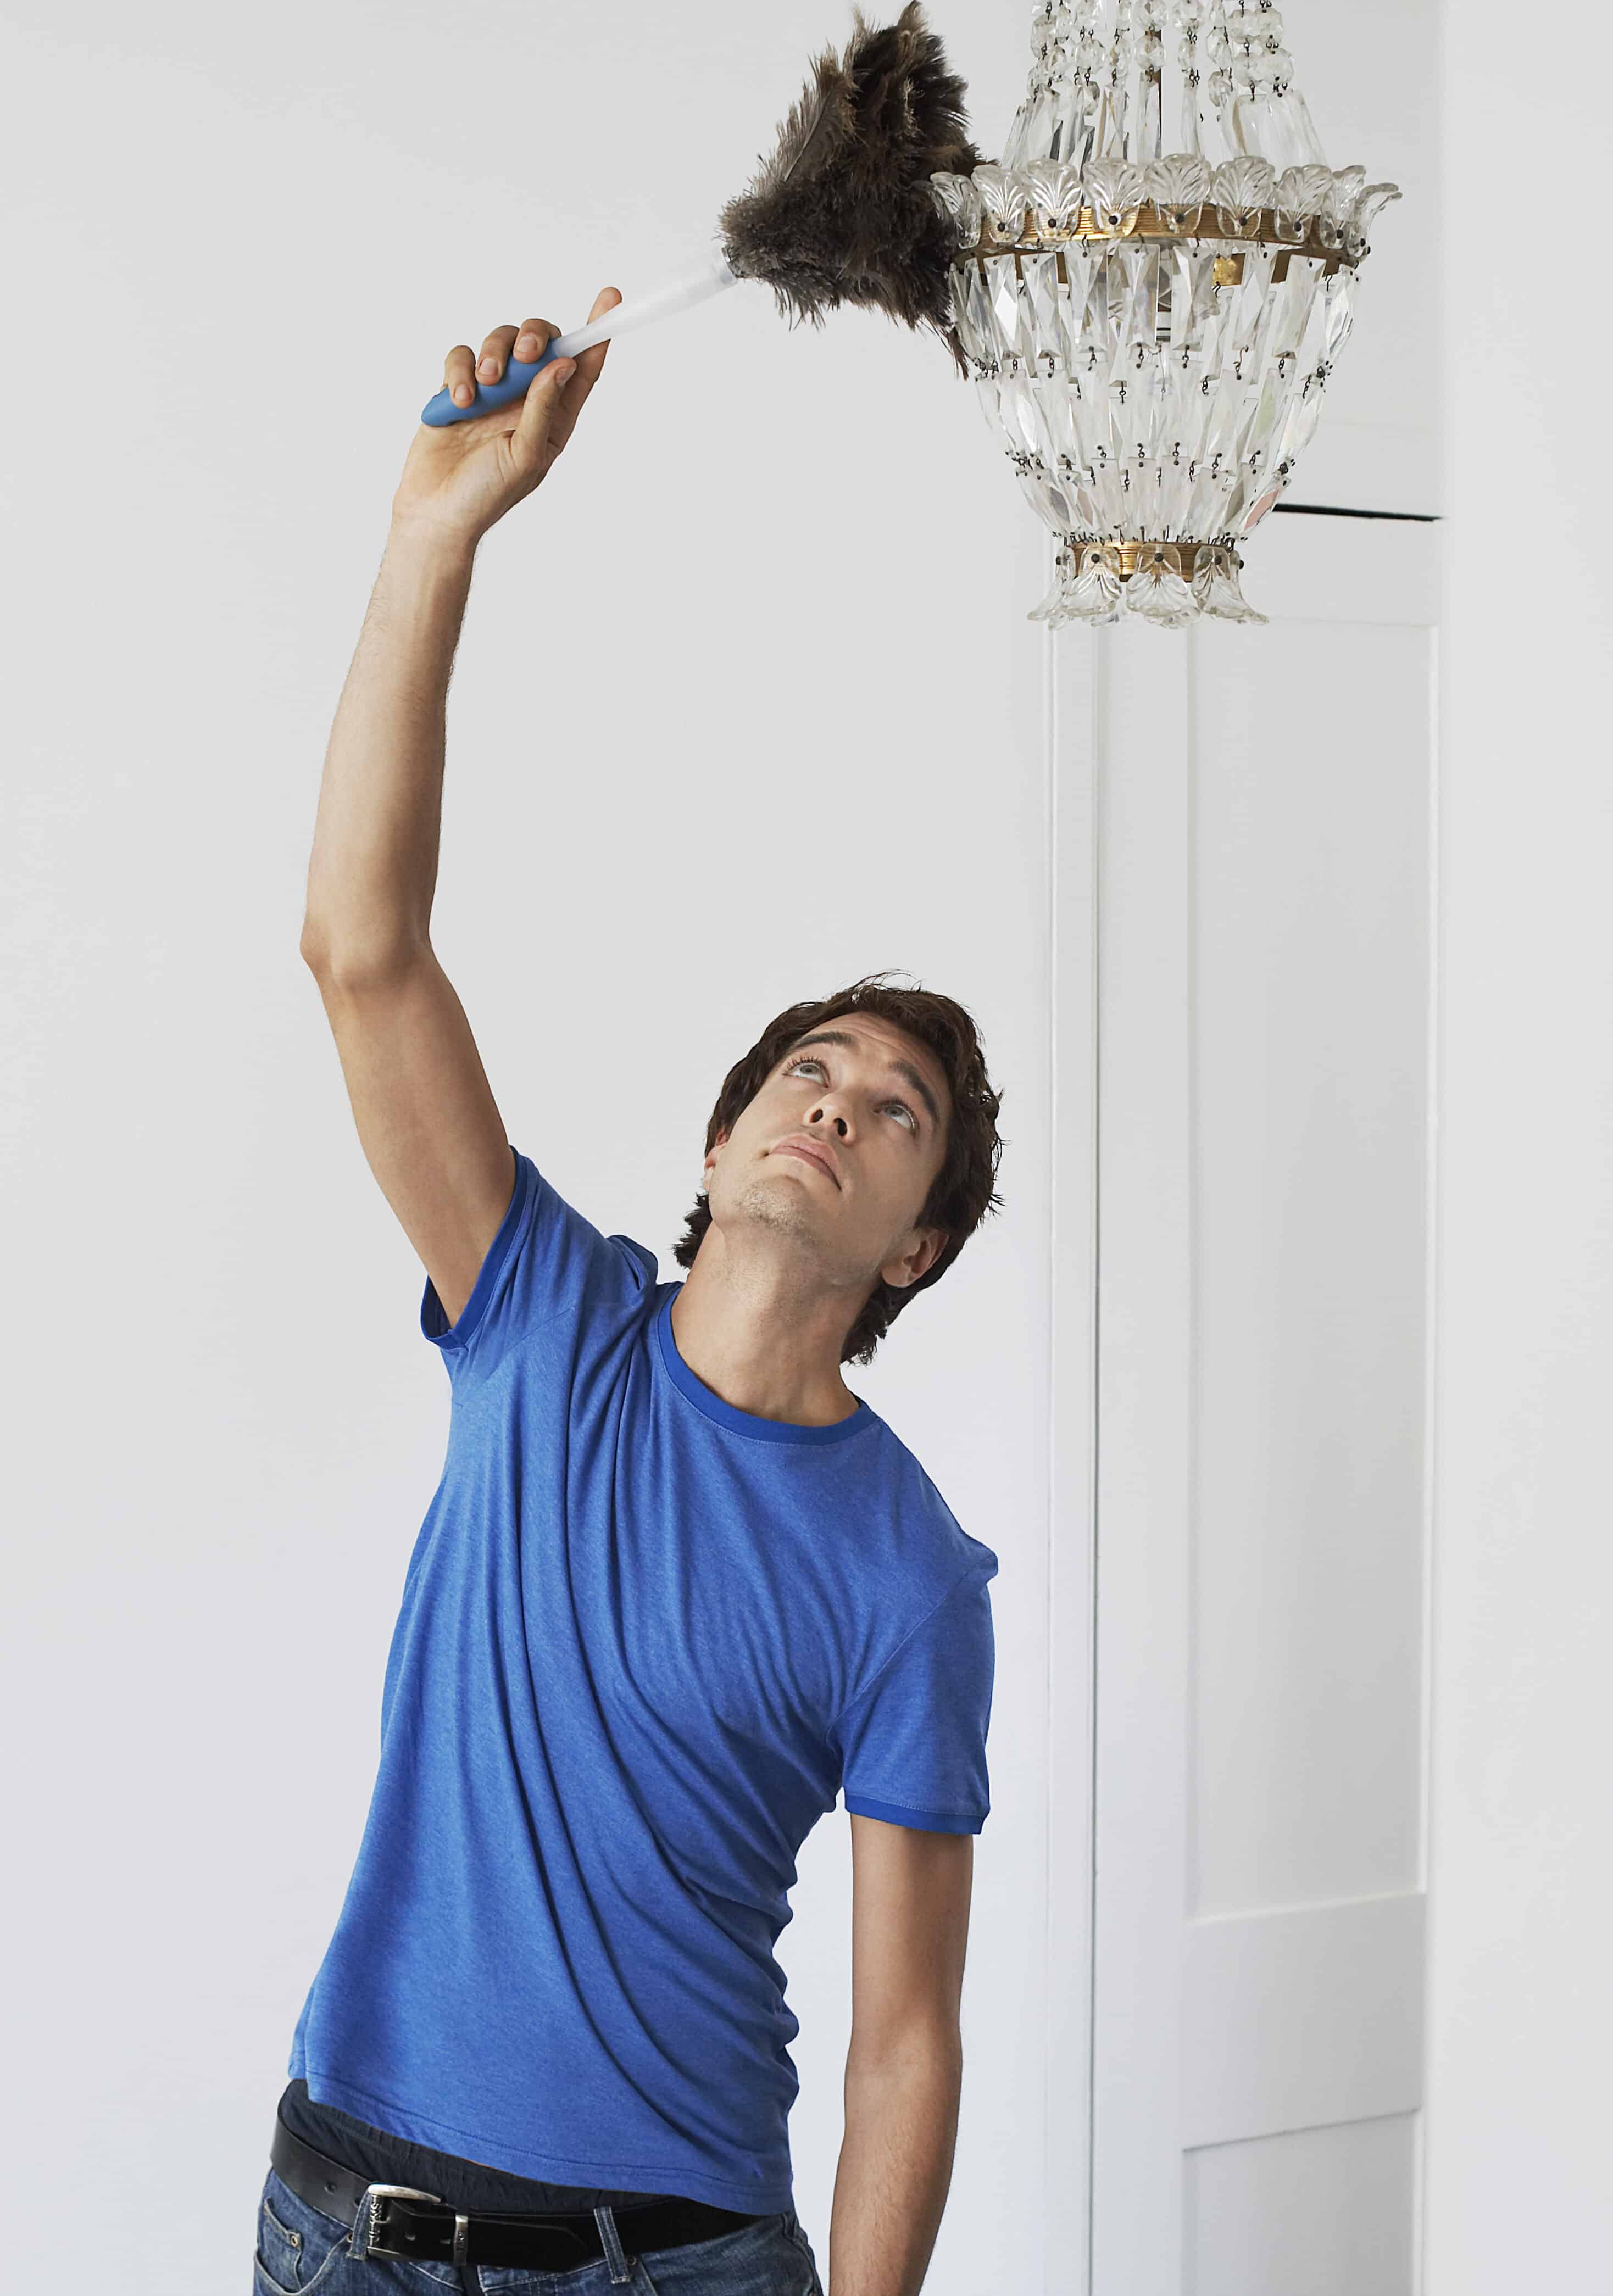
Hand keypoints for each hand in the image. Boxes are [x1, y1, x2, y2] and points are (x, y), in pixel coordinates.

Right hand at [390, 286, 621, 549]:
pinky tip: (458, 403)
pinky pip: (462, 357)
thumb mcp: (526, 456)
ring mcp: (492, 391)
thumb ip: (544, 409)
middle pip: (540, 342)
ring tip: (483, 389)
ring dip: (493, 356)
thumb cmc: (487, 494)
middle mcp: (526, 398)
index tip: (611, 298)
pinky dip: (459, 372)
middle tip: (524, 353)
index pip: (582, 367)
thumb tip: (564, 365)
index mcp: (554, 416)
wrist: (436, 511)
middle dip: (533, 336)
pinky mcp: (458, 389)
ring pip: (499, 342)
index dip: (597, 332)